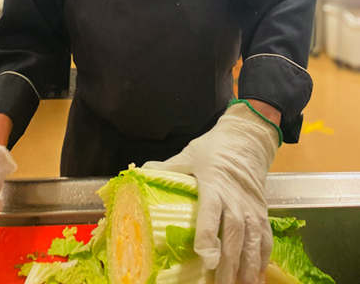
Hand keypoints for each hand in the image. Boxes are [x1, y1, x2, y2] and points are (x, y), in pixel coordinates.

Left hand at [143, 102, 279, 283]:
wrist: (248, 137)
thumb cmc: (215, 147)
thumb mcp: (189, 154)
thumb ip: (167, 167)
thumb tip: (140, 171)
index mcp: (214, 186)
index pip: (211, 215)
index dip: (208, 237)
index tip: (205, 257)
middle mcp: (235, 200)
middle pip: (233, 236)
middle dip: (228, 265)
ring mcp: (251, 208)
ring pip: (252, 241)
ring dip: (247, 267)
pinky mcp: (262, 211)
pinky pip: (265, 238)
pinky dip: (263, 260)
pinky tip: (257, 277)